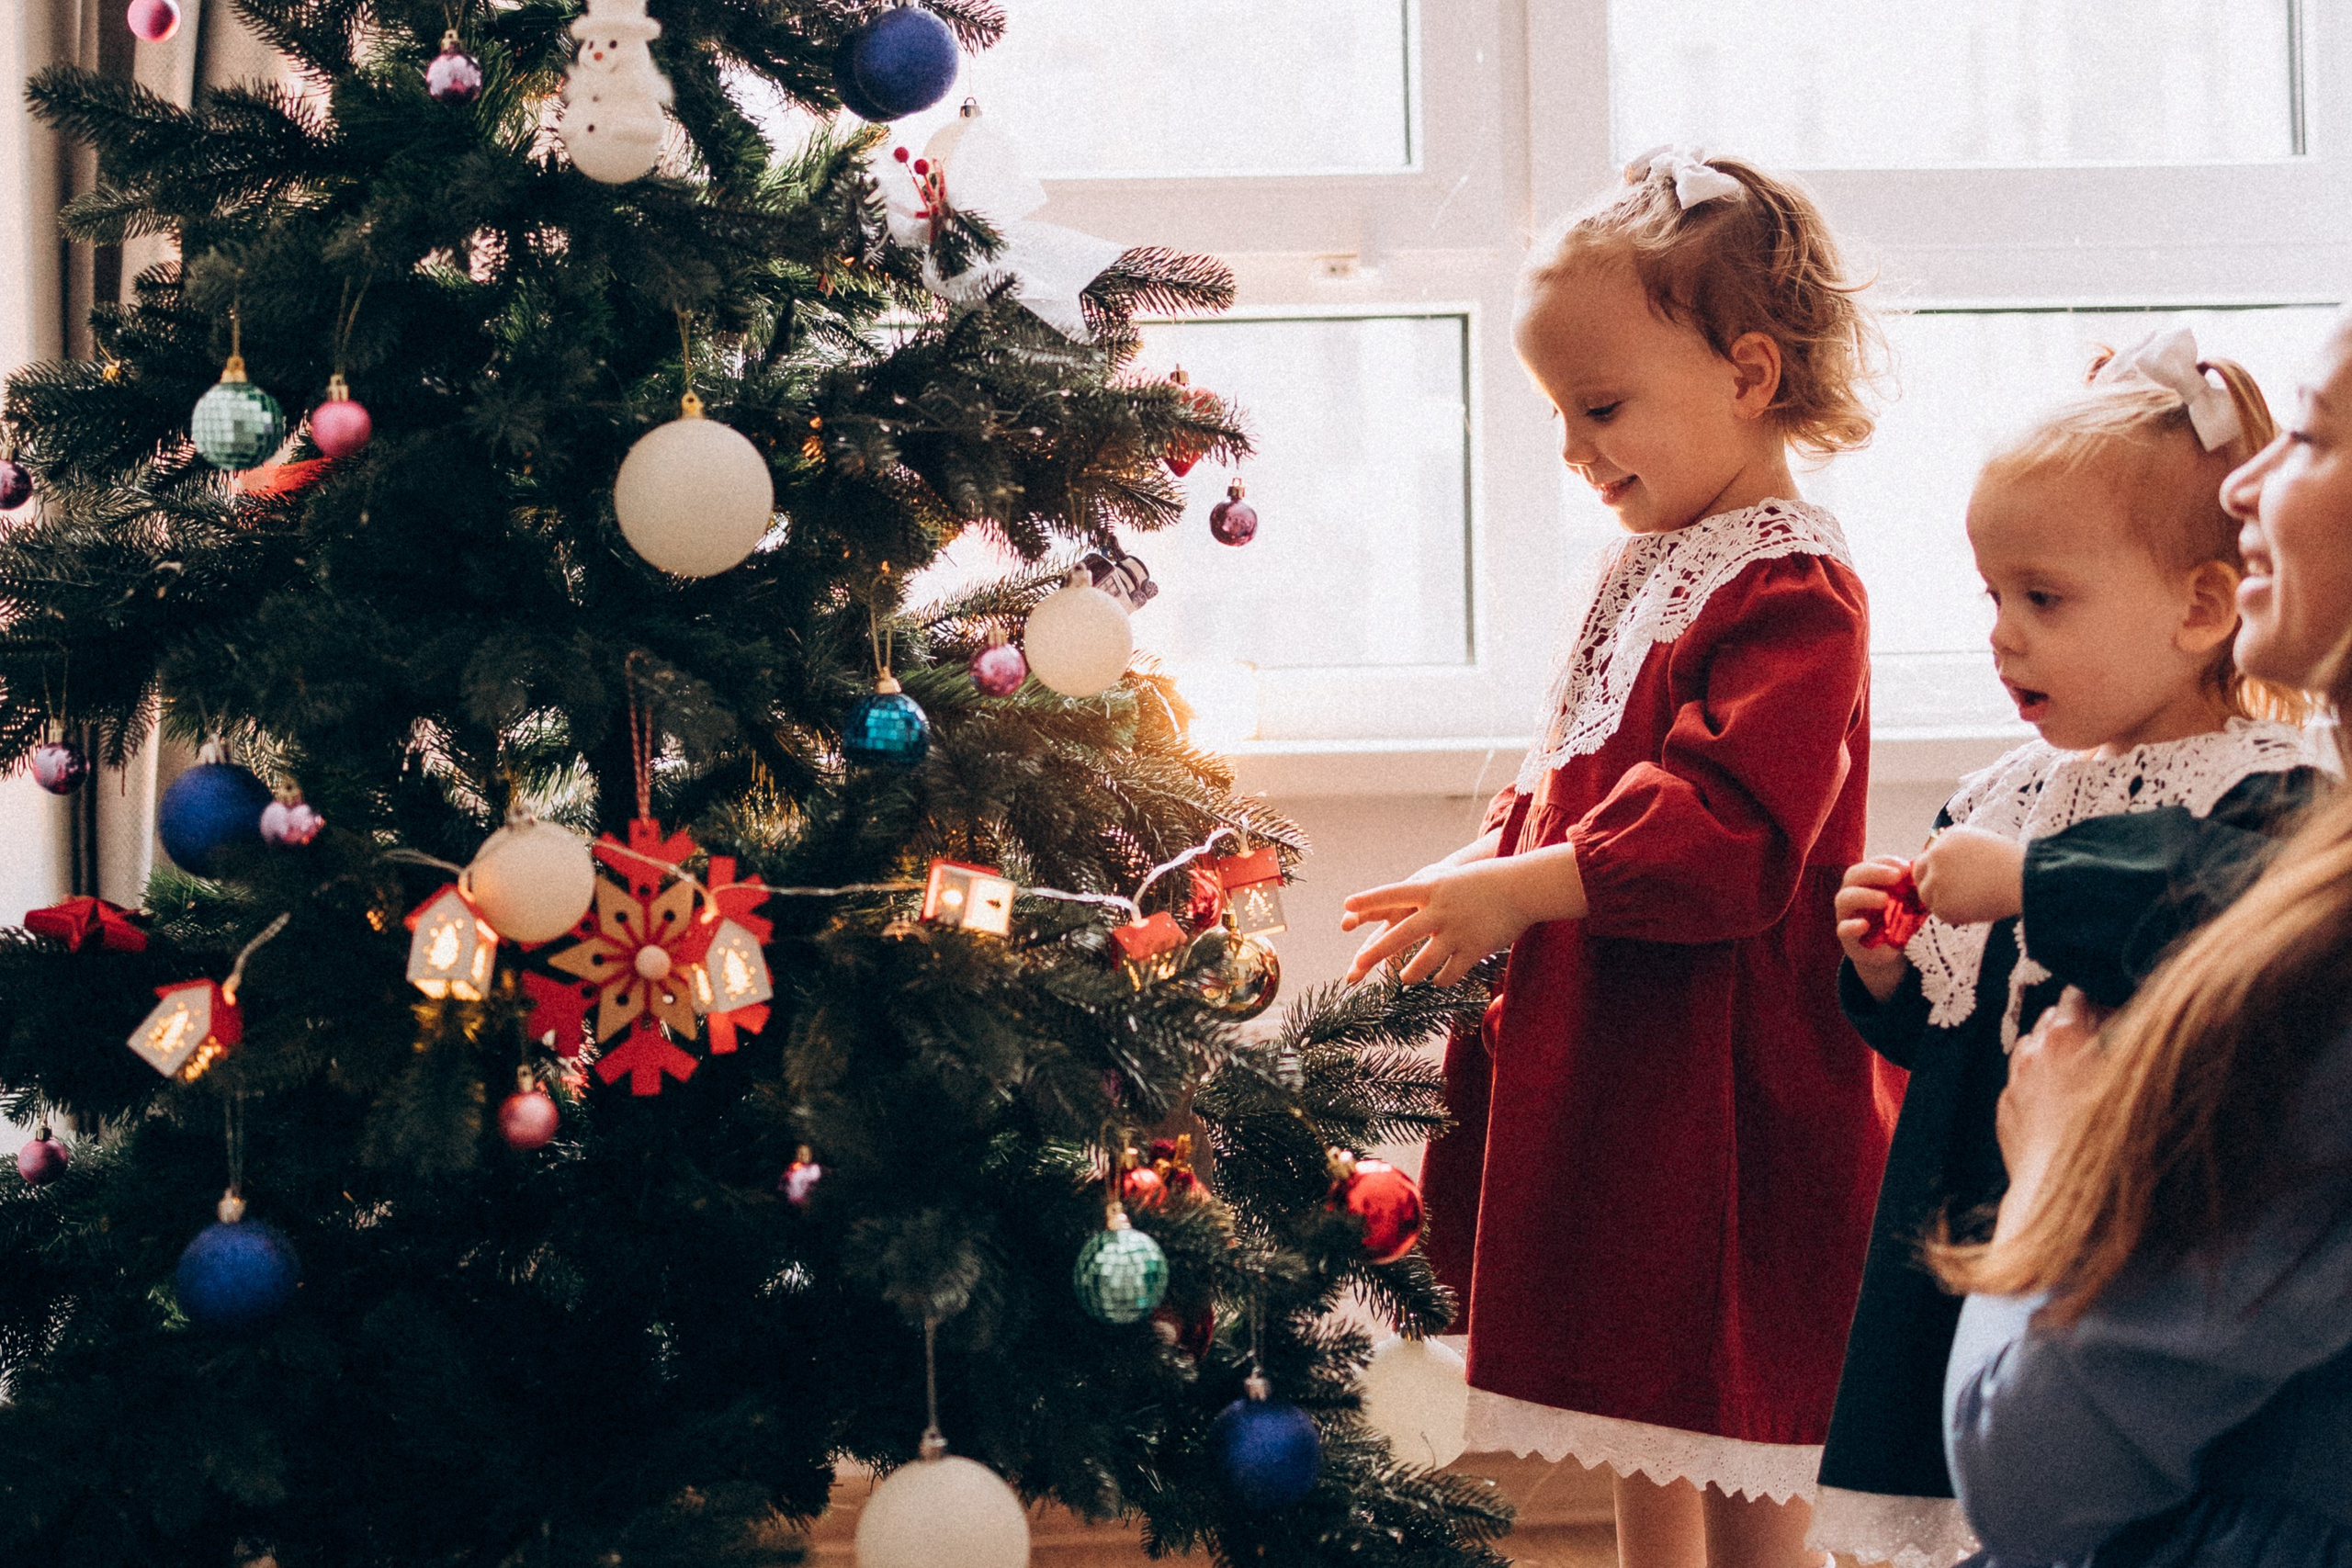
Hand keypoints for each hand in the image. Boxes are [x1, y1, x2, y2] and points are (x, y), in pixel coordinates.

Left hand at [1340, 854, 1563, 986]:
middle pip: (1400, 935)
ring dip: (1411, 973)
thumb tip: (1398, 908)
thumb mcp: (1451, 879)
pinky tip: (1438, 980)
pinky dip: (1441, 979)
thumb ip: (1426, 894)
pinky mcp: (1473, 949)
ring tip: (1405, 977)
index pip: (1393, 893)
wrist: (1523, 888)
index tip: (1347, 905)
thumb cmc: (1483, 882)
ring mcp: (1456, 931)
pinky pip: (1449, 973)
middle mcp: (1440, 910)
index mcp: (1432, 888)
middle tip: (1357, 965)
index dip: (1369, 900)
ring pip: (1423, 962)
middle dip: (1375, 953)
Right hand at [1835, 857, 1913, 1001]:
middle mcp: (1853, 894)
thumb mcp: (1907, 904)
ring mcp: (1847, 914)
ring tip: (1885, 900)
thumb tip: (1928, 877)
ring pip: (1845, 898)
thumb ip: (1912, 891)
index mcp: (1867, 882)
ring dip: (1865, 895)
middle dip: (1875, 872)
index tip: (1906, 867)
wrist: (1885, 953)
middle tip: (1896, 876)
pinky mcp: (1846, 936)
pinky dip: (1852, 926)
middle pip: (1854, 875)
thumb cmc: (1897, 922)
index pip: (1871, 863)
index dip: (1886, 861)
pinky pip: (1843, 928)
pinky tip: (1864, 925)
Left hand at [1913, 827, 2025, 924]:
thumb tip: (1948, 866)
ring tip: (1972, 902)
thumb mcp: (1984, 843)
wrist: (2025, 881)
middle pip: (1918, 873)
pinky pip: (1940, 912)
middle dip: (1930, 884)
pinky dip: (1954, 915)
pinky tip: (1975, 910)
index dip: (1936, 869)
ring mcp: (1936, 879)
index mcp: (1949, 837)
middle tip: (1949, 896)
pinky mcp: (1941, 903)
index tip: (1947, 879)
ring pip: (1928, 895)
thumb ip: (1960, 851)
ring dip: (1943, 901)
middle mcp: (1936, 855)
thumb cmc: (2015, 864)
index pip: (1930, 855)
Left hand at [1992, 987, 2112, 1239]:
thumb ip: (2131, 1042)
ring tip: (2080, 1072)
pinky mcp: (2007, 1112)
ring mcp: (2016, 1082)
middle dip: (2076, 1024)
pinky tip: (2060, 1103)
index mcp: (2065, 1036)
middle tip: (2102, 1040)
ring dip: (2053, 1052)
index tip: (2114, 1007)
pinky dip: (2038, 1084)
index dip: (2100, 999)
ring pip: (2033, 1048)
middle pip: (2053, 1018)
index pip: (2079, 994)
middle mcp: (2034, 1052)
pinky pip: (2021, 1084)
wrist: (2065, 1195)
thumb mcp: (2134, 1079)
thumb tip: (2130, 1019)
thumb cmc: (2111, 1138)